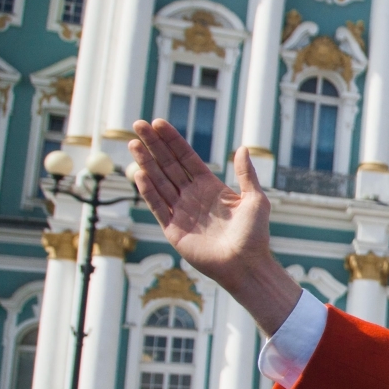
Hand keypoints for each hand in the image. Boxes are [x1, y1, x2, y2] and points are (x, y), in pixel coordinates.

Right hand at [129, 120, 300, 335]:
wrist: (246, 264)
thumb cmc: (254, 234)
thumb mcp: (255, 199)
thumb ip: (246, 174)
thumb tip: (243, 148)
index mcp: (210, 187)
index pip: (186, 158)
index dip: (173, 141)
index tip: (159, 123)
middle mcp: (193, 196)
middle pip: (168, 165)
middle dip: (153, 145)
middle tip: (138, 125)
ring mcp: (181, 211)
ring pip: (159, 181)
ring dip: (146, 163)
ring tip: (133, 144)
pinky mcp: (173, 228)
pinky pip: (158, 205)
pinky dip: (148, 190)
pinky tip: (139, 173)